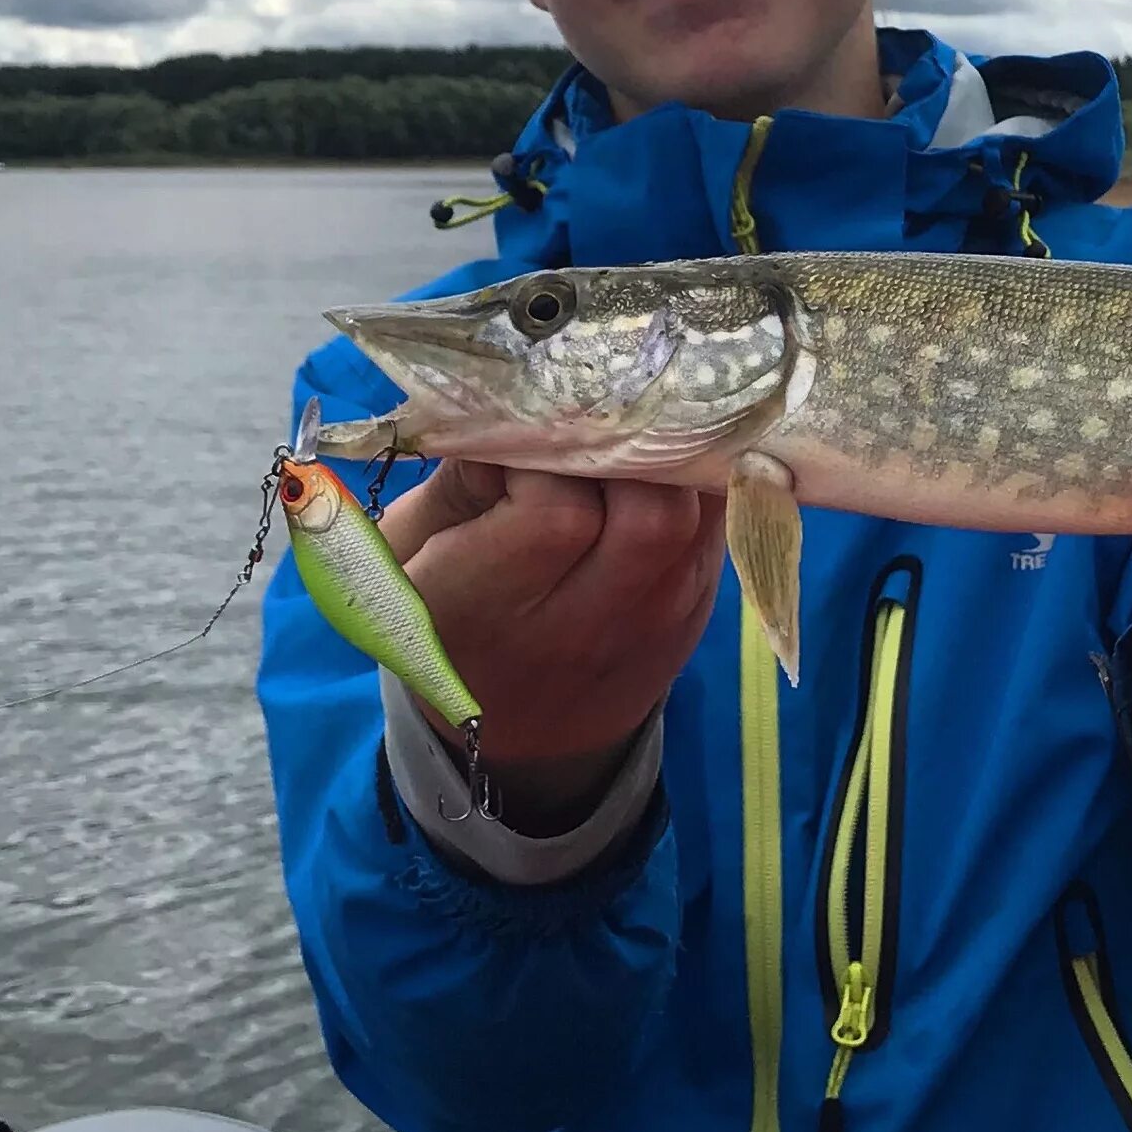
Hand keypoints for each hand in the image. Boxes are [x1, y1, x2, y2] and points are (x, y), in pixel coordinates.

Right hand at [374, 458, 729, 831]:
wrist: (525, 732)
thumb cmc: (449, 615)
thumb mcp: (409, 549)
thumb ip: (459, 476)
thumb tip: (521, 400)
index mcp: (488, 613)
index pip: (557, 516)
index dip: (547, 458)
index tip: (522, 439)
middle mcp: (587, 626)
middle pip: (650, 512)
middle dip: (621, 450)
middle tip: (587, 426)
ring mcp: (660, 618)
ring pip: (696, 510)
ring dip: (666, 454)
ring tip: (626, 431)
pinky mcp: (704, 603)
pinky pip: (722, 518)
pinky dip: (698, 472)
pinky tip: (665, 452)